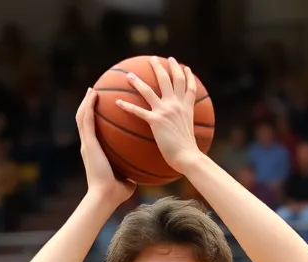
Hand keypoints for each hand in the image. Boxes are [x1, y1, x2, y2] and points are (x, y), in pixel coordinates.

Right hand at [74, 89, 133, 205]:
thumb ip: (133, 171)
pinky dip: (88, 106)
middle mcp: (88, 146)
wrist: (105, 197)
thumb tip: (146, 169)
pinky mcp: (88, 144)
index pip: (93, 131)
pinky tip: (94, 94)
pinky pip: (87, 120)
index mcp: (95, 152)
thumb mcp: (127, 178)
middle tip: (94, 92)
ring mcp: (87, 144)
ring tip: (92, 89)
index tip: (100, 109)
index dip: (95, 119)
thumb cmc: (116, 193)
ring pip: (82, 117)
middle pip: (84, 121)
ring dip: (86, 102)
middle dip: (88, 106)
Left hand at [118, 57, 202, 173]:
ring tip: (128, 74)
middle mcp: (176, 105)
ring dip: (138, 81)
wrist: (187, 156)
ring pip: (149, 90)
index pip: (189, 86)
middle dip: (162, 67)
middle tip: (154, 59)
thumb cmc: (189, 150)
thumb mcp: (191, 133)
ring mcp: (166, 111)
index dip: (187, 75)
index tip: (183, 66)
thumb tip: (183, 129)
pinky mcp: (156, 121)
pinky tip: (117, 102)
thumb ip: (185, 125)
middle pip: (169, 80)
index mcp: (186, 107)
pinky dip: (127, 106)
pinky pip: (138, 111)